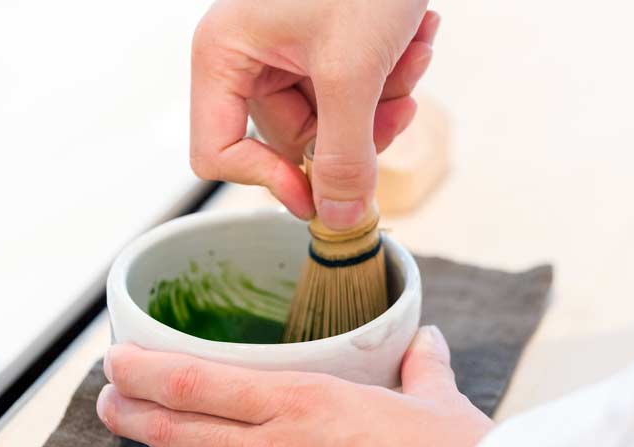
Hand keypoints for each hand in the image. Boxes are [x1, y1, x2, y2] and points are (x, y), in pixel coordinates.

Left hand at [97, 326, 492, 446]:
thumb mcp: (439, 407)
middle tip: (105, 400)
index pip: (200, 381)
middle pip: (180, 426)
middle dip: (132, 411)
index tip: (116, 360)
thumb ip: (423, 370)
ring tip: (146, 446)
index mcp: (306, 401)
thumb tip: (426, 342)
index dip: (146, 370)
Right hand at [190, 0, 439, 229]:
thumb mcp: (353, 70)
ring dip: (383, 98)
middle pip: (291, 140)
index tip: (322, 199)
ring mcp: (285, 54)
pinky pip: (350, 94)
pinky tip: (416, 40)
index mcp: (223, 56)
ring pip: (331, 121)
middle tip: (401, 99)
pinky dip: (389, 77)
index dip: (269, 184)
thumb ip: (345, 155)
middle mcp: (245, 58)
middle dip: (356, 128)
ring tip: (414, 49)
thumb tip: (342, 220)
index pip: (217, 154)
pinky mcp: (321, 49)